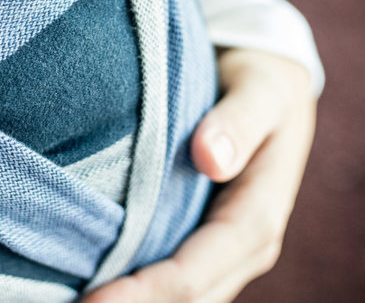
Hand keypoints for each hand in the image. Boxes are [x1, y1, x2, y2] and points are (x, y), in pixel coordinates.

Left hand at [83, 49, 315, 302]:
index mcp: (258, 219)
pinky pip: (171, 281)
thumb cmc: (263, 84)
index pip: (196, 272)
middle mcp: (244, 249)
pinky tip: (88, 288)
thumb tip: (210, 159)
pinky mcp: (202, 243)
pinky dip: (137, 291)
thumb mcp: (261, 91)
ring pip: (180, 299)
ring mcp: (223, 253)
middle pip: (187, 299)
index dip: (147, 293)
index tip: (94, 301)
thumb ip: (238, 121)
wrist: (276, 88)